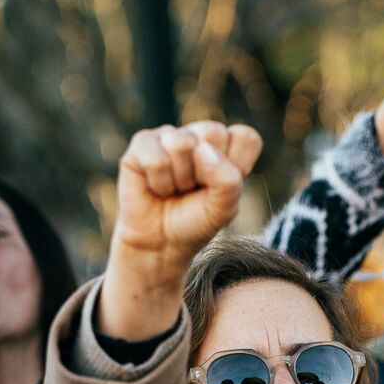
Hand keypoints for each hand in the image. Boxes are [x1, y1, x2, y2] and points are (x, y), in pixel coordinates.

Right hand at [101, 121, 262, 339]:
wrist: (158, 249)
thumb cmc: (194, 228)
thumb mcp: (224, 207)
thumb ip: (227, 176)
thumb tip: (195, 149)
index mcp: (225, 149)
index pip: (243, 137)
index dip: (235, 167)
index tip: (221, 192)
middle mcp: (198, 138)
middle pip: (213, 134)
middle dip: (204, 174)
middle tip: (192, 195)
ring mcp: (168, 138)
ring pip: (182, 142)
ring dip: (178, 180)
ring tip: (171, 194)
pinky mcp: (139, 146)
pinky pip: (153, 149)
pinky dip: (155, 177)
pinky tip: (153, 189)